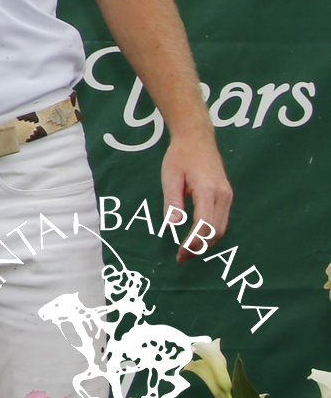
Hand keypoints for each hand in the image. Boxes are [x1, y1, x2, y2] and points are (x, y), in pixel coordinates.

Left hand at [161, 131, 232, 261]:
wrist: (197, 139)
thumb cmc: (180, 156)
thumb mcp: (170, 176)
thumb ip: (172, 201)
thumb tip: (172, 225)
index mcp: (207, 191)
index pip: (204, 225)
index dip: (193, 242)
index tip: (181, 253)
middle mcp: (223, 195)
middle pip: (216, 231)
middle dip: (200, 247)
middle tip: (182, 257)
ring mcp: (228, 196)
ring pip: (222, 228)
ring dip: (206, 242)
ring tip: (188, 251)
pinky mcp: (227, 196)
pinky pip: (222, 220)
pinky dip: (211, 232)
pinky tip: (198, 237)